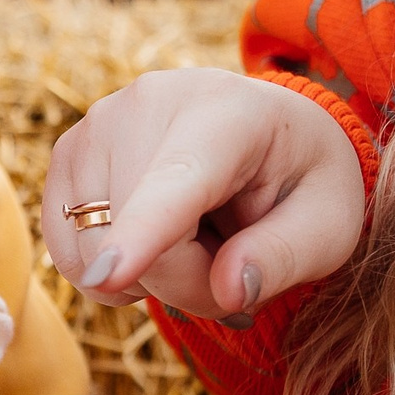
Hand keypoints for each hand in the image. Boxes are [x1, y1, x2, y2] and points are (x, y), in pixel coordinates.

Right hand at [43, 68, 365, 321]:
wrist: (264, 134)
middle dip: (184, 281)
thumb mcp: (329, 226)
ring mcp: (96, 125)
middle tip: (231, 257)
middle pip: (136, 240)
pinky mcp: (66, 155)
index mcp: (228, 112)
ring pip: (94, 253)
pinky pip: (66, 253)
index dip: (142, 233)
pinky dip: (106, 270)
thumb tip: (229, 291)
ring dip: (146, 276)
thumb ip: (285, 257)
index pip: (177, 182)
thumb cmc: (300, 182)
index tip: (109, 276)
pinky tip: (146, 239)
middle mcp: (148, 103)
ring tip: (190, 237)